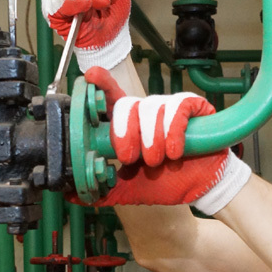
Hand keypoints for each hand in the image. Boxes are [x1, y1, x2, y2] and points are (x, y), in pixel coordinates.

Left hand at [73, 67, 251, 212]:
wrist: (200, 189)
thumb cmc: (167, 183)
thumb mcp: (130, 189)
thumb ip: (102, 190)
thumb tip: (71, 194)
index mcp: (129, 124)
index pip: (111, 98)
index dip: (101, 83)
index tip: (90, 77)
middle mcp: (146, 111)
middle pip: (126, 104)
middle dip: (124, 133)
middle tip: (129, 157)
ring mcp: (169, 107)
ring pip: (150, 109)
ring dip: (152, 140)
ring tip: (158, 161)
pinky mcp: (193, 106)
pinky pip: (177, 108)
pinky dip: (173, 131)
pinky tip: (175, 151)